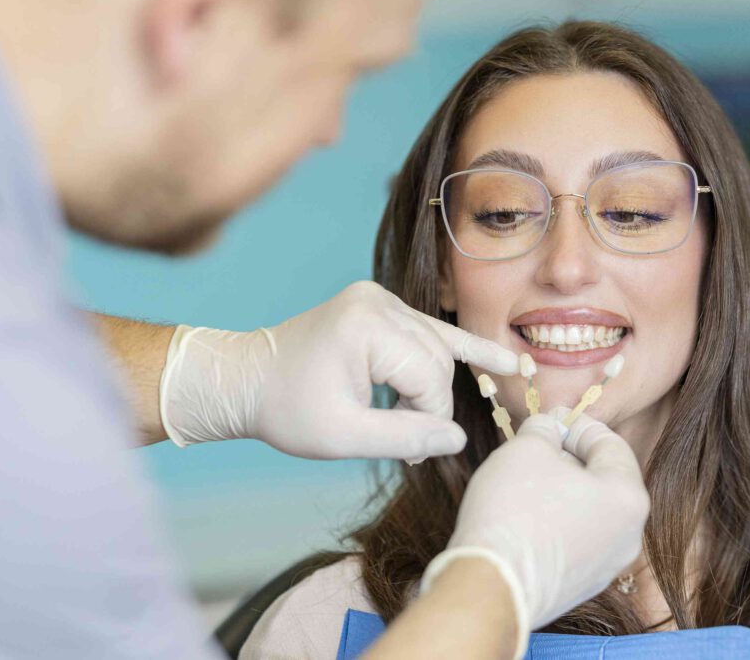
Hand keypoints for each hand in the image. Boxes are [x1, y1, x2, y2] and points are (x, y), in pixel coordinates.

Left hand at [157, 281, 517, 458]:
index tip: (409, 449)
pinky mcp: (380, 306)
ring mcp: (379, 299)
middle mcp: (378, 301)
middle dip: (429, 403)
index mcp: (367, 325)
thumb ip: (404, 439)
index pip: (429, 377)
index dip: (427, 418)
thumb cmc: (287, 411)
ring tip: (436, 420)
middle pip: (437, 360)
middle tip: (409, 442)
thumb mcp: (343, 438)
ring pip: (437, 347)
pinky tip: (502, 362)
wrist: (247, 380)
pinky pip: (430, 331)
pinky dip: (460, 350)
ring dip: (435, 385)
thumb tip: (459, 439)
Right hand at [420, 412, 648, 657]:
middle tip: (534, 447)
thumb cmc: (514, 511)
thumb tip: (547, 428)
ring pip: (587, 512)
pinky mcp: (578, 587)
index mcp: (628, 498)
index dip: (577, 424)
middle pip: (602, 480)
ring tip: (522, 481)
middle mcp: (628, 537)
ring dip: (560, 491)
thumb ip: (544, 429)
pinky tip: (521, 517)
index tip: (550, 419)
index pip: (611, 444)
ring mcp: (605, 567)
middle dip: (568, 458)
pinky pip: (573, 541)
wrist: (489, 585)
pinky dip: (553, 522)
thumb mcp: (526, 449)